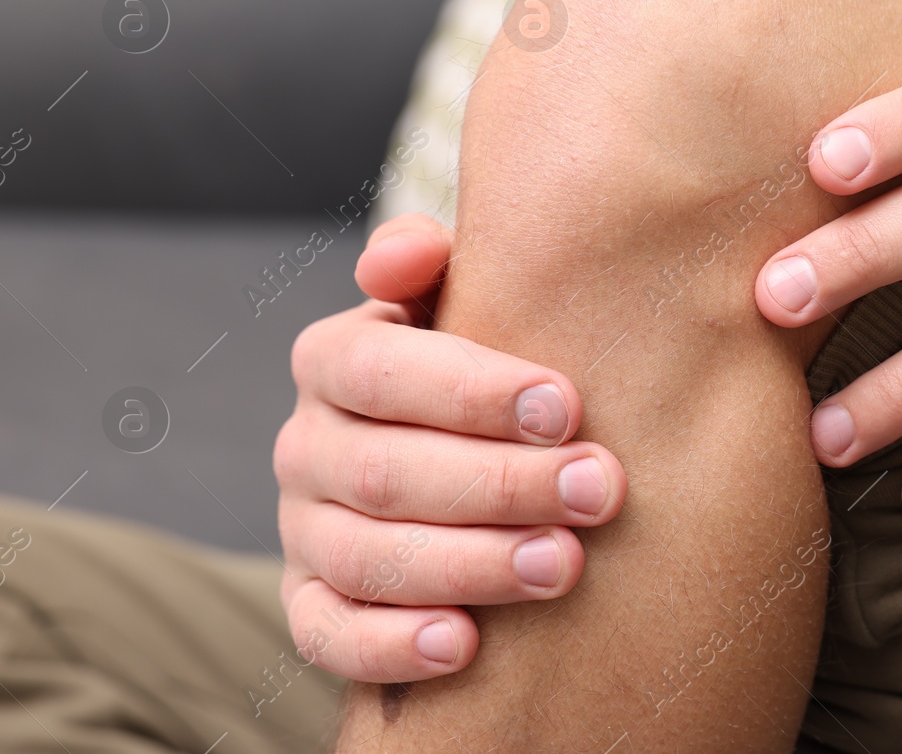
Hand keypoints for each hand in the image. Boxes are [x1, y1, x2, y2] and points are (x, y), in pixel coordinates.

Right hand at [276, 214, 628, 681]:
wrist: (464, 442)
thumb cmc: (484, 363)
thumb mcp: (462, 294)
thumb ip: (433, 260)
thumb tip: (403, 255)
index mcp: (335, 358)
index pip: (378, 370)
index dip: (470, 391)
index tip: (567, 405)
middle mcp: (307, 444)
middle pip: (383, 472)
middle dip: (500, 484)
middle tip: (597, 490)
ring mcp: (304, 530)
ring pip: (366, 558)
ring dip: (469, 565)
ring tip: (562, 565)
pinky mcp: (312, 604)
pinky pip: (329, 635)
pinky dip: (390, 646)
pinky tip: (464, 645)